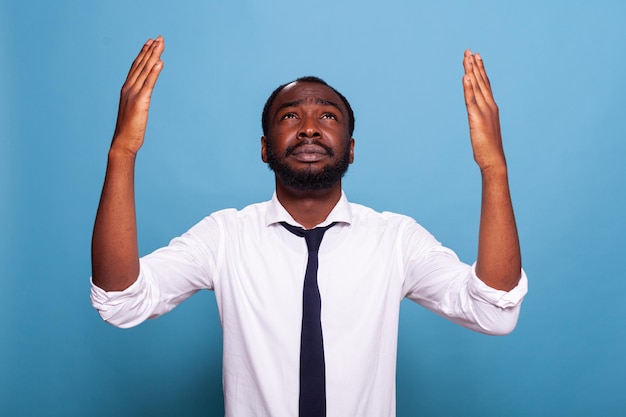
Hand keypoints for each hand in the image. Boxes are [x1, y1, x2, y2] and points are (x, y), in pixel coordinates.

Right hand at [111, 36, 164, 154]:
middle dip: (150, 50)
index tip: (150, 42)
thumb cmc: (129, 130)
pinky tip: (159, 62)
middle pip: (141, 65)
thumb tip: (143, 96)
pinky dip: (154, 72)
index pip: (136, 67)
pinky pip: (148, 84)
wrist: (122, 143)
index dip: (143, 53)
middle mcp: (128, 88)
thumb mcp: (135, 110)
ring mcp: (133, 94)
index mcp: (127, 89)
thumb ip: (138, 100)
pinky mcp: (140, 102)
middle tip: (159, 37)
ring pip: (145, 71)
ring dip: (153, 56)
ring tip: (161, 44)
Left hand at [462, 50, 505, 170]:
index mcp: (491, 107)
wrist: (494, 160)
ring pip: (476, 87)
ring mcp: (484, 111)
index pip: (485, 84)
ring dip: (471, 71)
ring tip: (467, 57)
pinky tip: (465, 76)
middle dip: (474, 65)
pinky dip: (468, 88)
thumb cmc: (488, 148)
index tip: (476, 56)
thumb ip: (480, 119)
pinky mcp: (477, 118)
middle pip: (481, 81)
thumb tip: (476, 116)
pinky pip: (470, 100)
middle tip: (469, 51)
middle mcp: (489, 105)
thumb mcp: (483, 128)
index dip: (480, 70)